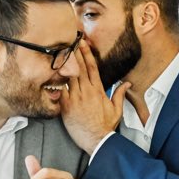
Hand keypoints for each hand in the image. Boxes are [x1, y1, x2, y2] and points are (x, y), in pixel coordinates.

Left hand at [59, 37, 127, 153]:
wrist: (96, 140)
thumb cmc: (105, 126)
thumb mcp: (117, 110)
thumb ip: (120, 94)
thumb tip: (127, 84)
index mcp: (98, 90)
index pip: (92, 67)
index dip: (87, 54)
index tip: (83, 43)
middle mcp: (87, 91)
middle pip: (79, 67)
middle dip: (74, 52)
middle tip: (69, 39)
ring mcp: (75, 98)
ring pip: (69, 75)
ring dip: (64, 62)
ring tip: (59, 50)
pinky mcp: (66, 106)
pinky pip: (60, 89)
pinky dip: (56, 80)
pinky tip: (52, 69)